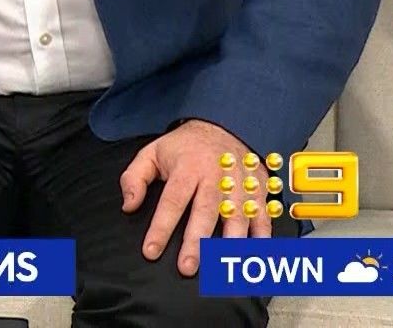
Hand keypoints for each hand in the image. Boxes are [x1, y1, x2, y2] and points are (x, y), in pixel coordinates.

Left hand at [121, 118, 270, 277]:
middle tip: (187, 266)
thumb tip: (129, 205)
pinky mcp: (257, 189)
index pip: (171, 202)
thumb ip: (135, 178)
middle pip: (205, 212)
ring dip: (231, 242)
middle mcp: (215, 177)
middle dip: (196, 242)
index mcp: (187, 168)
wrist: (223, 125)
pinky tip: (257, 251)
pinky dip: (262, 234)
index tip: (151, 250)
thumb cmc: (186, 146)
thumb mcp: (152, 153)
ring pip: (237, 215)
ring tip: (223, 265)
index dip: (161, 227)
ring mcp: (239, 183)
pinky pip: (263, 213)